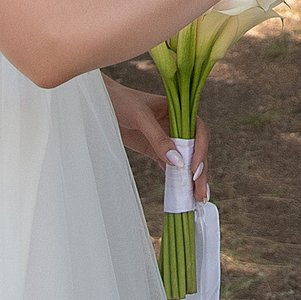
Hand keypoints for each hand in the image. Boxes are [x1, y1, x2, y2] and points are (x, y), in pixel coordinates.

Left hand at [105, 78, 206, 201]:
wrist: (100, 103)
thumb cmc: (121, 102)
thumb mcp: (140, 118)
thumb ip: (158, 139)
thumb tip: (177, 162)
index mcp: (179, 111)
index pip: (198, 131)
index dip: (200, 150)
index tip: (193, 169)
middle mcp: (176, 125)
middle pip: (195, 149)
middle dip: (199, 171)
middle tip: (200, 193)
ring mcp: (166, 138)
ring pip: (184, 160)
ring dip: (190, 179)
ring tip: (195, 198)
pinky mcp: (154, 149)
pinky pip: (169, 165)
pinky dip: (175, 178)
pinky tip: (180, 191)